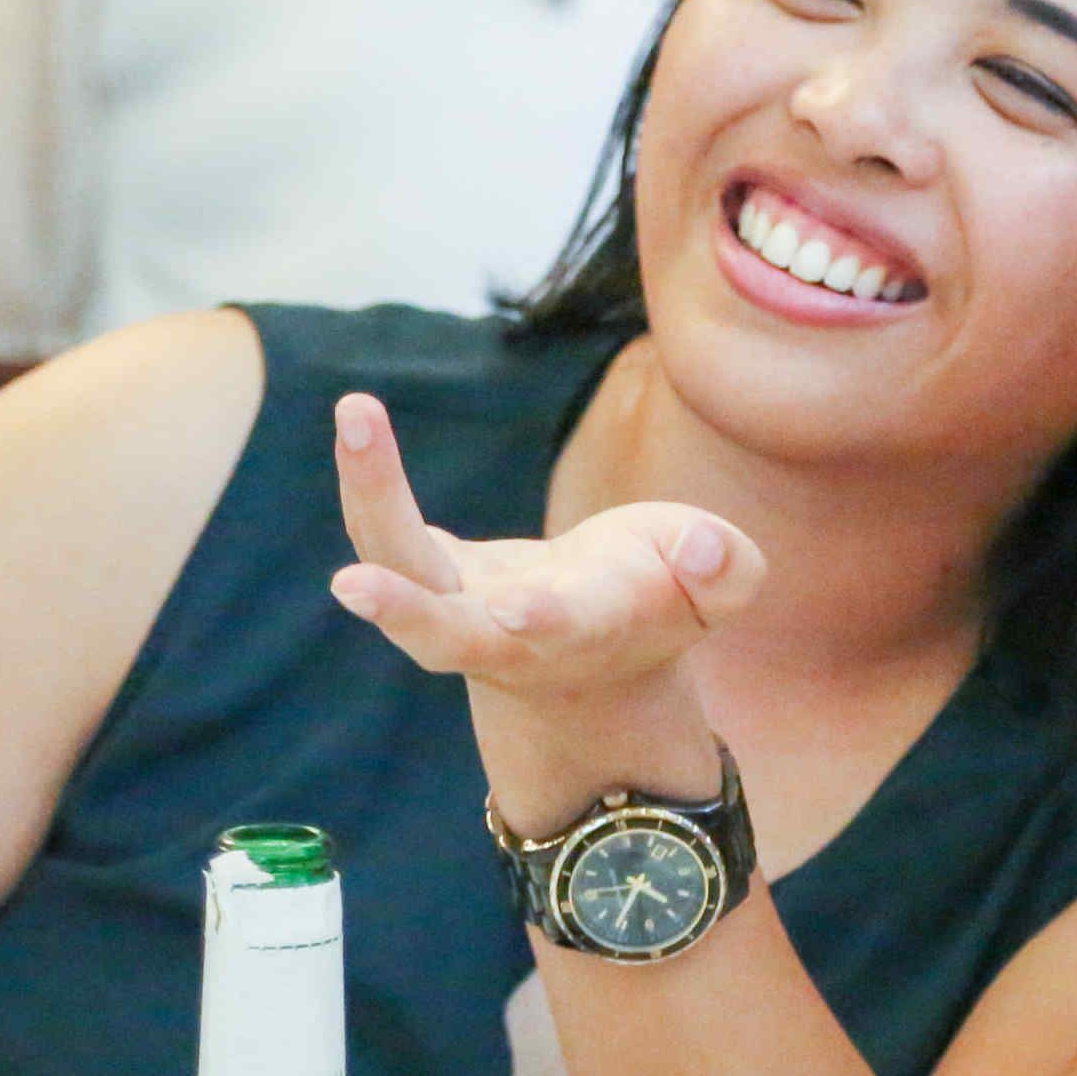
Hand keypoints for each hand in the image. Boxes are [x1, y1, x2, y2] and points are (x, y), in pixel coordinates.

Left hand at [329, 393, 756, 828]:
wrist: (592, 662)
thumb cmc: (663, 602)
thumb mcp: (717, 587)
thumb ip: (726, 569)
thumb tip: (705, 549)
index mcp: (591, 631)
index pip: (570, 628)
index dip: (550, 620)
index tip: (519, 606)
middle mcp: (510, 636)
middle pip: (447, 637)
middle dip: (406, 614)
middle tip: (351, 586)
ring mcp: (459, 610)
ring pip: (401, 572)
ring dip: (372, 502)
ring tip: (356, 415)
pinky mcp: (431, 573)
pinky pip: (385, 529)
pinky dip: (369, 476)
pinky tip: (357, 413)